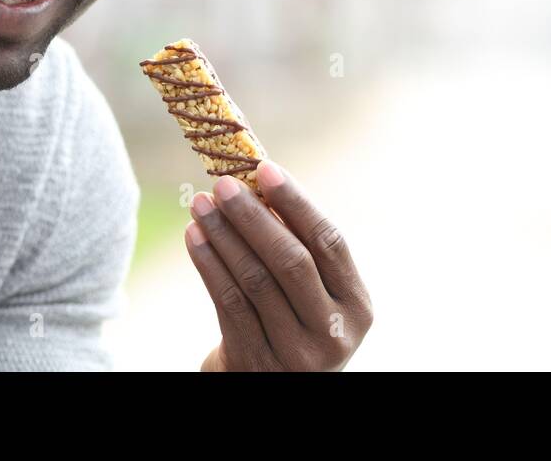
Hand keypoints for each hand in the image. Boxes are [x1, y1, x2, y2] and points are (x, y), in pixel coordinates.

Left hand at [184, 160, 371, 370]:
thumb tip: (256, 180)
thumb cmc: (289, 320)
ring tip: (200, 205)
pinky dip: (208, 264)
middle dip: (252, 216)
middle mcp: (333, 332)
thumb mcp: (311, 292)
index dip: (297, 202)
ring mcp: (296, 354)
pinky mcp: (257, 363)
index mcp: (356, 304)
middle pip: (291, 260)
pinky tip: (194, 237)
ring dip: (223, 235)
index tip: (265, 168)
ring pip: (254, 280)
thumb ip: (297, 246)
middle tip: (222, 184)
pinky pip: (228, 303)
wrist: (268, 382)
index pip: (328, 242)